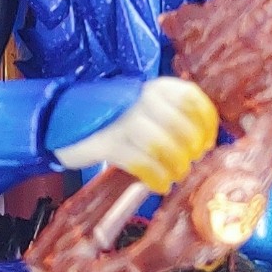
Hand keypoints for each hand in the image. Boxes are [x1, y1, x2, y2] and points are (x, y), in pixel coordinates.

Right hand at [53, 77, 218, 193]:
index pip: (191, 97)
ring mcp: (120, 119)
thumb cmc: (114, 117)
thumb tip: (203, 145)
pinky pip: (140, 162)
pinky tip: (158, 184)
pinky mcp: (105, 142)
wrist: (63, 117)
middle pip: (180, 125)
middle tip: (189, 163)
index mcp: (154, 87)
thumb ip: (171, 118)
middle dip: (190, 150)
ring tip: (173, 176)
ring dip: (174, 166)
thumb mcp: (144, 107)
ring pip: (161, 144)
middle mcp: (139, 97)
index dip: (206, 122)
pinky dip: (155, 177)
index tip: (208, 143)